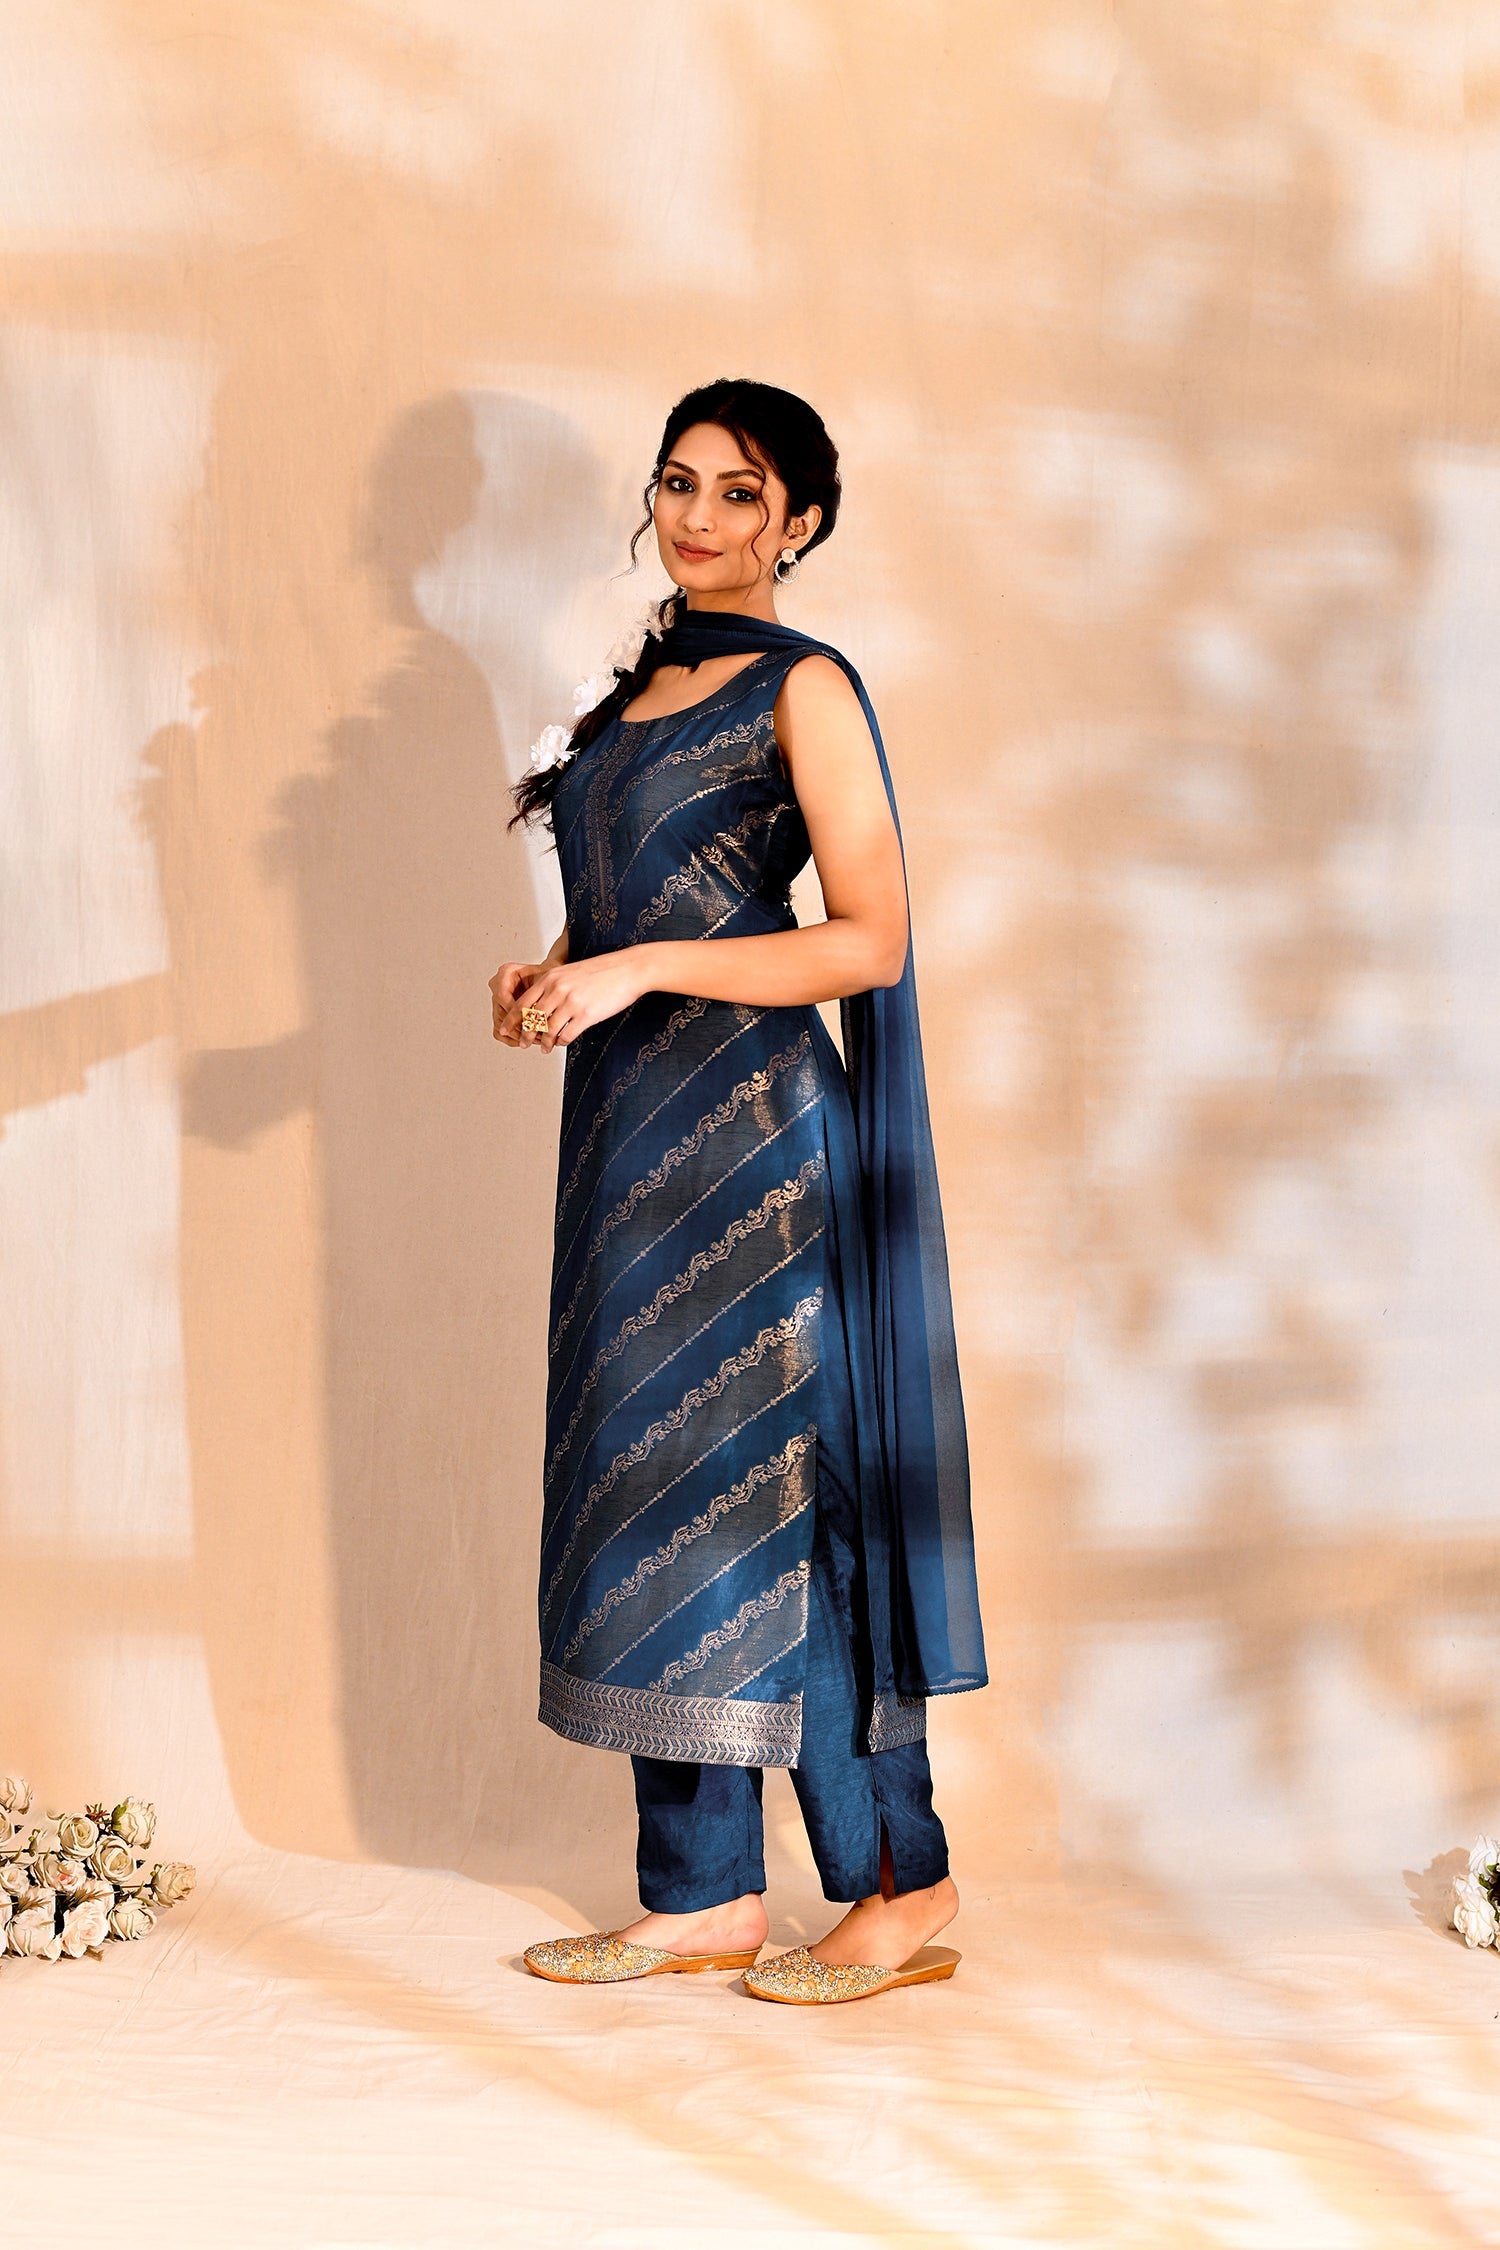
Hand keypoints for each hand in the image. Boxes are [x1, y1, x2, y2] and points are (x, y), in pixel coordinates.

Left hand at [496, 948, 647, 1052]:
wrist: (628, 969)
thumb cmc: (602, 971)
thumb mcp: (570, 972)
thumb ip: (553, 986)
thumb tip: (539, 1005)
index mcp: (550, 978)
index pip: (522, 1003)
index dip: (511, 1020)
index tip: (505, 1030)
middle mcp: (557, 990)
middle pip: (532, 1020)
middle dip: (525, 1035)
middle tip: (523, 1045)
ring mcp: (571, 1003)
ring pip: (548, 1031)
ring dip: (545, 1043)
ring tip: (545, 1049)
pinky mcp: (586, 1015)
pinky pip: (566, 1035)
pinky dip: (561, 1043)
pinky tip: (562, 1043)